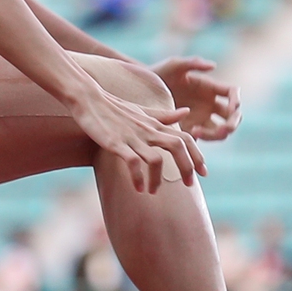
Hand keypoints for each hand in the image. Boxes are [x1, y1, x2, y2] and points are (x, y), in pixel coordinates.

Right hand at [72, 85, 202, 194]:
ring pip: (156, 159)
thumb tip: (186, 112)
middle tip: (189, 185)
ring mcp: (132, 137)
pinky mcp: (115, 143)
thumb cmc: (114, 107)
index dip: (197, 155)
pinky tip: (138, 188)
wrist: (88, 98)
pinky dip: (137, 177)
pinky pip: (132, 162)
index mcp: (155, 124)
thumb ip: (165, 115)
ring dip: (158, 179)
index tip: (203, 172)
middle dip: (187, 167)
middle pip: (177, 147)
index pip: (185, 138)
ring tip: (153, 192)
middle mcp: (147, 130)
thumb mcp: (143, 110)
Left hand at [154, 55, 240, 141]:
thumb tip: (214, 66)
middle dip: (232, 124)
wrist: (140, 92)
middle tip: (223, 129)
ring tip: (197, 132)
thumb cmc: (158, 74)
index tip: (232, 107)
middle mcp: (209, 105)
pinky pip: (203, 140)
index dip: (236, 100)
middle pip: (232, 117)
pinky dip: (201, 140)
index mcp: (210, 88)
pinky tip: (188, 134)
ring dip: (216, 135)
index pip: (232, 94)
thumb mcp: (173, 66)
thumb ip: (192, 63)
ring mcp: (201, 120)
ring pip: (221, 132)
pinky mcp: (190, 132)